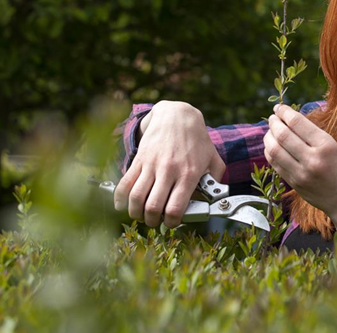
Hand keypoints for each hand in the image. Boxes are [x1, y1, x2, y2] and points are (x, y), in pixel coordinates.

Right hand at [113, 101, 225, 227]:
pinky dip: (119, 198)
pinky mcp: (140, 159)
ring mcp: (152, 165)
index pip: (175, 208)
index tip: (172, 222)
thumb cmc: (196, 139)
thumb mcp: (213, 158)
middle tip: (155, 221)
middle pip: (153, 207)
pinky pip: (125, 182)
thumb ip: (216, 179)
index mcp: (188, 174)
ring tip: (141, 214)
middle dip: (152, 221)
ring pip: (136, 197)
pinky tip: (121, 205)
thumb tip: (213, 198)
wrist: (177, 116)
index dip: (172, 222)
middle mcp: (169, 171)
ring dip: (135, 212)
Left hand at [263, 104, 336, 218]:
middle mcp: (312, 159)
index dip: (284, 112)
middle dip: (274, 122)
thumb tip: (290, 121)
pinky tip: (272, 146)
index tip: (279, 107)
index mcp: (326, 146)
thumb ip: (314, 137)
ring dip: (268, 137)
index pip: (297, 123)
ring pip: (274, 150)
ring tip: (270, 131)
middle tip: (272, 117)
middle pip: (282, 135)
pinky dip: (270, 152)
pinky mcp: (294, 184)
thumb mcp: (336, 148)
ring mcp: (301, 174)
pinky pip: (275, 164)